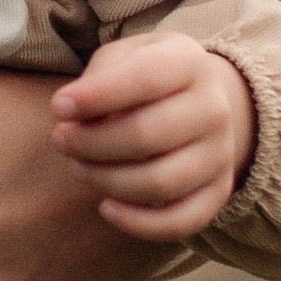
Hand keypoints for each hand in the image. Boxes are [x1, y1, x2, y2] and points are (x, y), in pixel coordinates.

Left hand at [49, 34, 254, 242]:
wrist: (199, 101)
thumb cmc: (144, 76)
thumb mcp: (123, 56)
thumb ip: (100, 76)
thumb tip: (71, 113)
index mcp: (189, 62)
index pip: (145, 79)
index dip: (97, 96)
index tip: (59, 107)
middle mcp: (214, 108)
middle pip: (147, 136)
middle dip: (91, 143)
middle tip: (60, 139)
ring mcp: (221, 154)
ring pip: (160, 183)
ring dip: (106, 181)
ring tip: (78, 167)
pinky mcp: (217, 192)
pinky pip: (181, 221)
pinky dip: (139, 223)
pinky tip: (106, 208)